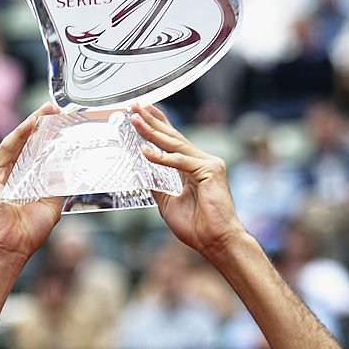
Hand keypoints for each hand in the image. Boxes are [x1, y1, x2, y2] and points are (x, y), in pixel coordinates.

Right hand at [0, 102, 63, 267]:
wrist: (9, 249)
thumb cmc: (27, 234)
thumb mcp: (51, 205)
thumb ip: (57, 186)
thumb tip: (68, 167)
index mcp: (23, 182)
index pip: (36, 154)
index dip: (49, 137)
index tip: (64, 124)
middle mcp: (9, 175)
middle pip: (26, 144)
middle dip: (41, 125)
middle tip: (57, 110)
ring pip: (17, 143)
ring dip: (32, 125)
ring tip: (47, 111)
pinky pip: (7, 150)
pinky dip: (20, 135)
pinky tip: (32, 124)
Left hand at [131, 104, 245, 260]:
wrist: (215, 242)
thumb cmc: (196, 227)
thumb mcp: (168, 204)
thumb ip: (157, 185)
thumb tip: (141, 172)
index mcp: (194, 168)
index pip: (173, 142)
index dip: (157, 126)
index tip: (140, 113)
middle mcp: (202, 161)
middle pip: (172, 137)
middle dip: (151, 121)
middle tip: (133, 106)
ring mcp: (209, 164)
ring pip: (175, 145)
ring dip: (152, 132)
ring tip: (135, 120)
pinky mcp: (210, 171)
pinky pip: (181, 161)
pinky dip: (162, 158)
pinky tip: (145, 152)